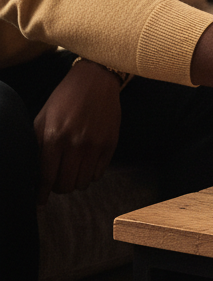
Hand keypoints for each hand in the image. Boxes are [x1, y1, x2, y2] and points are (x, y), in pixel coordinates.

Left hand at [34, 59, 122, 204]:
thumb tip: (34, 172)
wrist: (96, 79)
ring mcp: (96, 144)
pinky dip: (92, 173)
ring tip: (73, 172)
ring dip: (76, 181)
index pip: (47, 177)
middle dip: (59, 187)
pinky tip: (87, 163)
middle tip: (58, 181)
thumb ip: (37, 145)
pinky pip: (100, 173)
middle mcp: (76, 144)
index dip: (42, 193)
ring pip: (84, 182)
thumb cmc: (65, 98)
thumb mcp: (43, 118)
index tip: (40, 201)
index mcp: (54, 137)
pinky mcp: (111, 143)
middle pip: (66, 184)